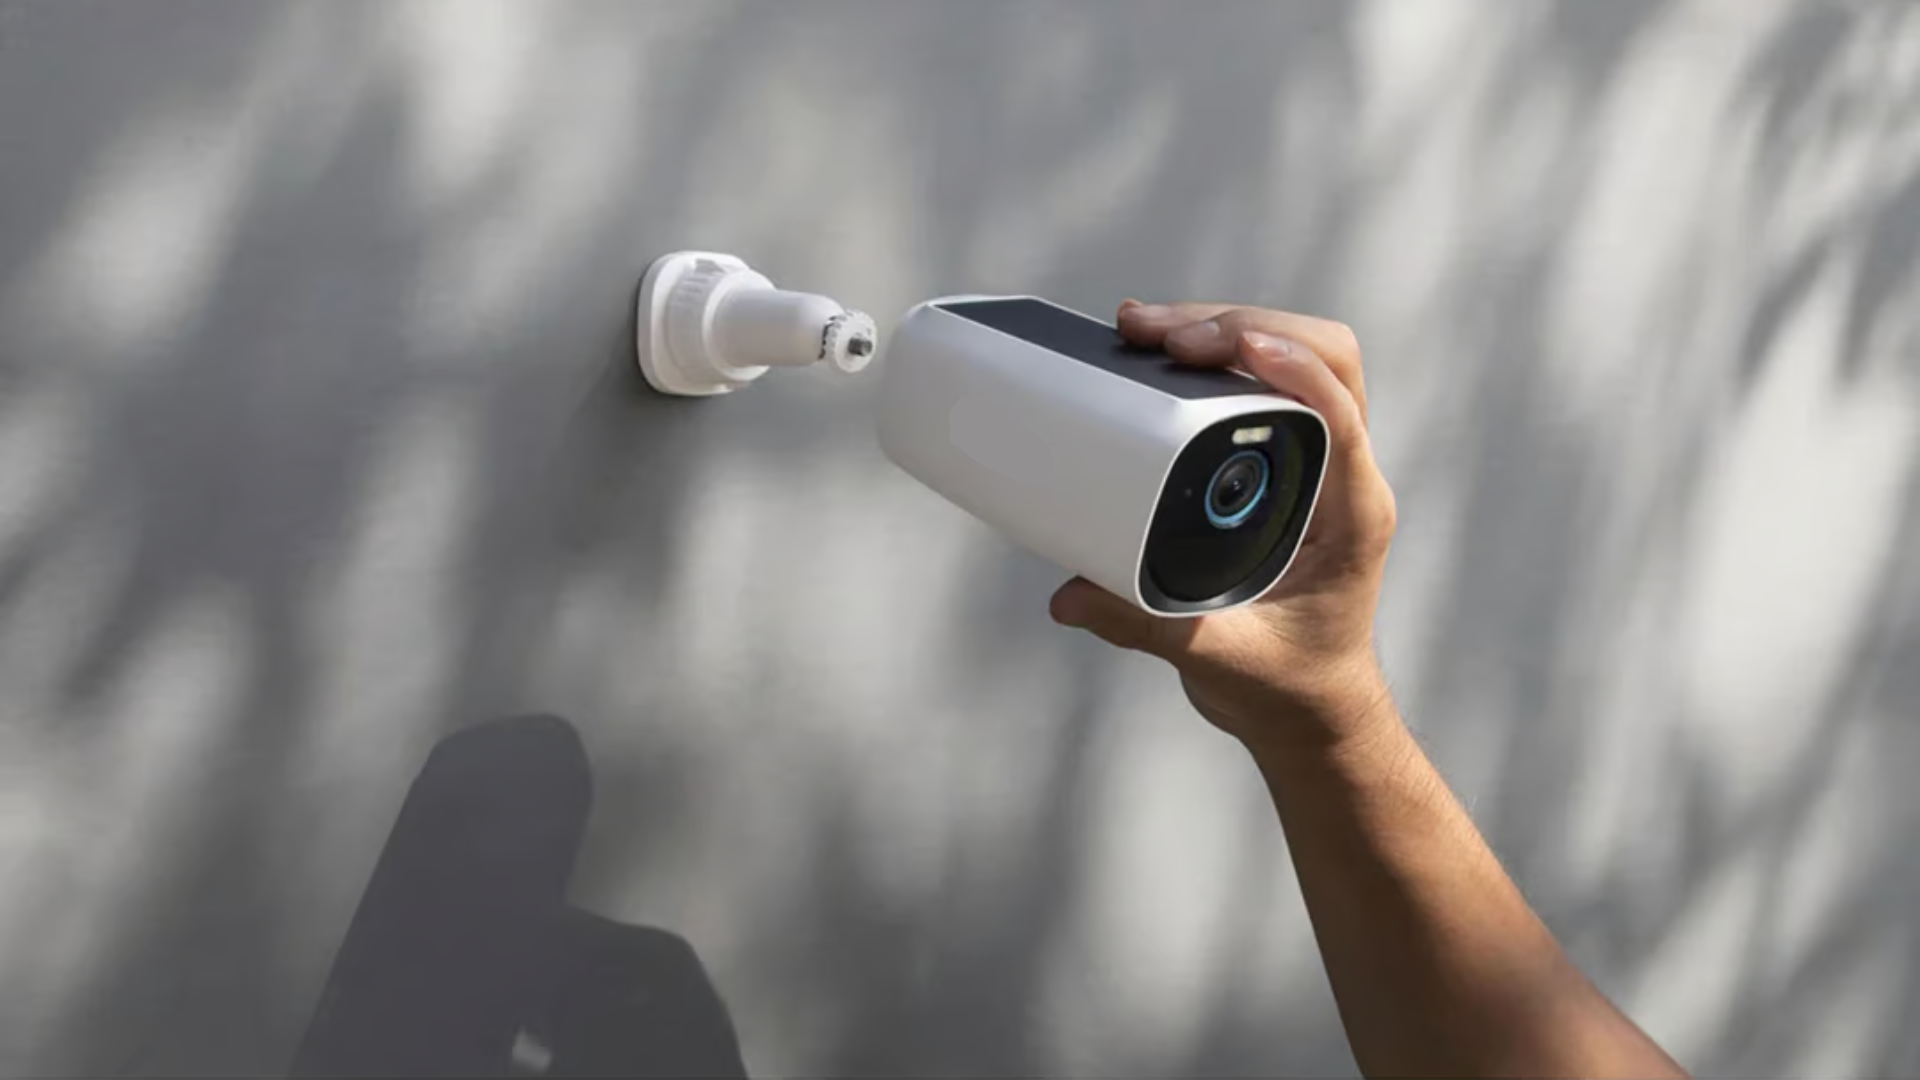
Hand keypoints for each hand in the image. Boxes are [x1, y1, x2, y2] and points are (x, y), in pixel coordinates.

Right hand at [1050, 301, 1398, 752]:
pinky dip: (1216, 356)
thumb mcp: (1221, 660)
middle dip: (1245, 326)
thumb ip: (1147, 625)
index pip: (1340, 412)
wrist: (1309, 707)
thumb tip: (1073, 595)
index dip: (1290, 366)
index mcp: (1352, 515)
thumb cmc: (1289, 683)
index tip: (1229, 348)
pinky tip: (1158, 354)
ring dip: (1228, 327)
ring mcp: (1319, 463)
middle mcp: (1344, 476)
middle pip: (1325, 358)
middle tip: (1166, 335)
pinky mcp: (1286, 462)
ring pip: (1298, 357)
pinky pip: (1267, 383)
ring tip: (1146, 328)